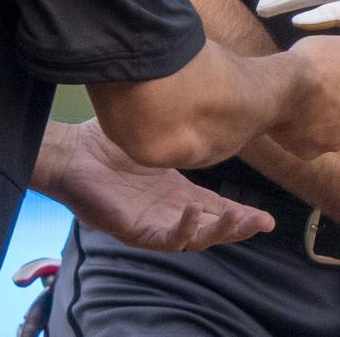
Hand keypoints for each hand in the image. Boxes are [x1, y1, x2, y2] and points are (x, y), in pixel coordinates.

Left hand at [40, 120, 273, 250]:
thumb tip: (210, 99)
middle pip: (213, 228)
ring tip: (237, 218)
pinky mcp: (135, 231)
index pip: (216, 208)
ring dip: (218, 231)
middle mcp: (169, 212)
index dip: (241, 214)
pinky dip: (183, 228)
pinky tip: (194, 210)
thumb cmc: (108, 143)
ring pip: (194, 240)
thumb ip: (182, 128)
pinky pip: (165, 239)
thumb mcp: (156, 135)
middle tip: (262, 222)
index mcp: (177, 193)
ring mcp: (153, 224)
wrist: (72, 154)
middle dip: (239, 228)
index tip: (267, 217)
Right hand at [268, 35, 339, 159]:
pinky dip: (307, 133)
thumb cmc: (319, 61)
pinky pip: (312, 143)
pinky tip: (295, 118)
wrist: (282, 86)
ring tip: (306, 102)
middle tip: (325, 89)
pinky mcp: (310, 152)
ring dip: (328, 122)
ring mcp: (334, 143)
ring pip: (336, 133)